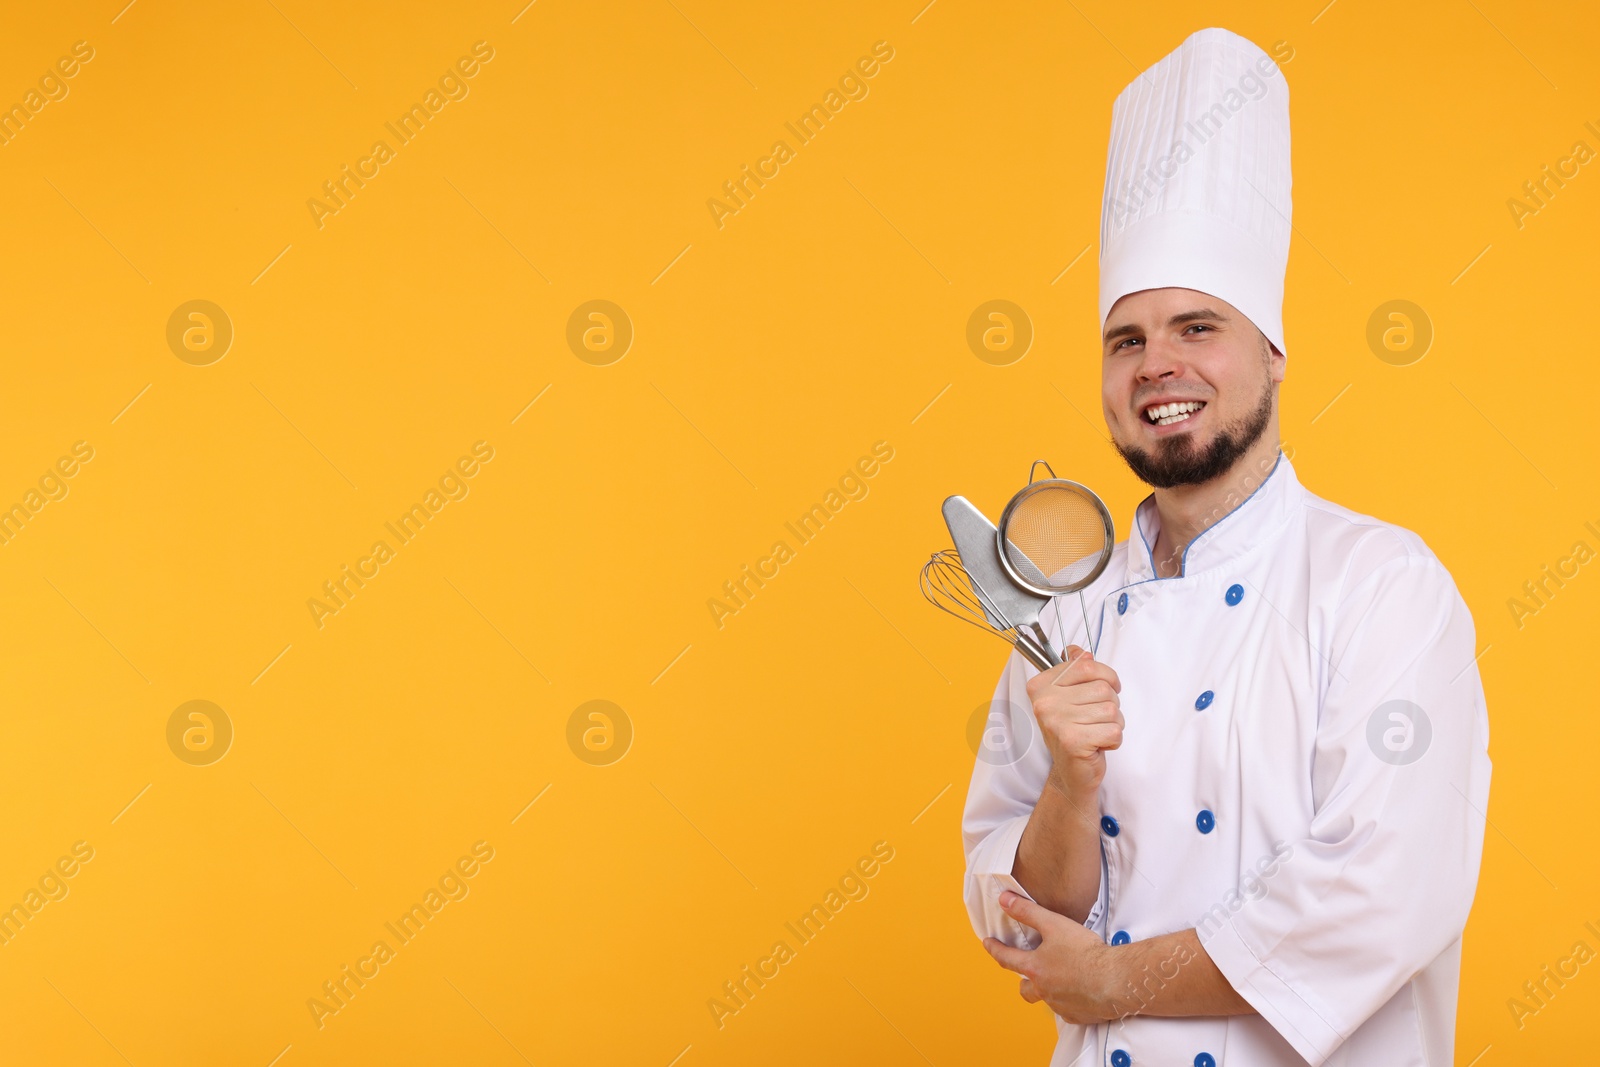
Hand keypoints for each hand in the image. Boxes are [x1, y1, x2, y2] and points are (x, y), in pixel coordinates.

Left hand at [983, 891, 1115, 1023]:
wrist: (1115, 980)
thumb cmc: (1086, 954)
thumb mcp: (1054, 924)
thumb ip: (1027, 912)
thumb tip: (1005, 900)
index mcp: (1035, 968)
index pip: (1006, 958)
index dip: (994, 949)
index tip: (988, 944)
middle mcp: (1044, 990)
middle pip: (1024, 988)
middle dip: (1022, 980)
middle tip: (1026, 971)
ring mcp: (1060, 1005)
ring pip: (1046, 999)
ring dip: (1046, 990)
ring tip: (1055, 979)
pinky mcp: (1078, 1015)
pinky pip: (1066, 1010)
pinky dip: (1068, 1000)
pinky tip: (1077, 991)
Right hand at [1024, 644, 1123, 797]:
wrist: (1071, 773)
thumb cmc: (1073, 732)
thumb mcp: (1070, 697)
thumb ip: (1074, 671)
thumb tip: (1080, 652)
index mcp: (1041, 686)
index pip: (1085, 665)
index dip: (1106, 676)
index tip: (1107, 686)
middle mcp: (1045, 702)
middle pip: (1103, 688)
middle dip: (1110, 705)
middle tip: (1096, 720)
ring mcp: (1057, 722)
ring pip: (1111, 709)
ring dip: (1113, 723)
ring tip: (1096, 732)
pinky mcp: (1073, 741)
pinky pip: (1114, 730)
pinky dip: (1114, 740)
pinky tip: (1098, 745)